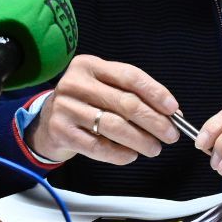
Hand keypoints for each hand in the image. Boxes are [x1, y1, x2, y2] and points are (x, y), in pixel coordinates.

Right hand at [26, 54, 179, 164]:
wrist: (47, 122)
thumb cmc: (85, 103)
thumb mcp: (103, 88)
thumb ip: (132, 94)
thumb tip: (171, 113)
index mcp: (89, 65)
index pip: (129, 76)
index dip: (155, 93)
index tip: (174, 109)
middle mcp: (75, 83)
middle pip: (125, 103)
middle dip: (154, 121)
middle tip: (171, 135)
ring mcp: (66, 107)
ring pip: (114, 126)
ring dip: (141, 140)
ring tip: (154, 148)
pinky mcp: (61, 132)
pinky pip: (99, 147)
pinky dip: (120, 154)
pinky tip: (131, 156)